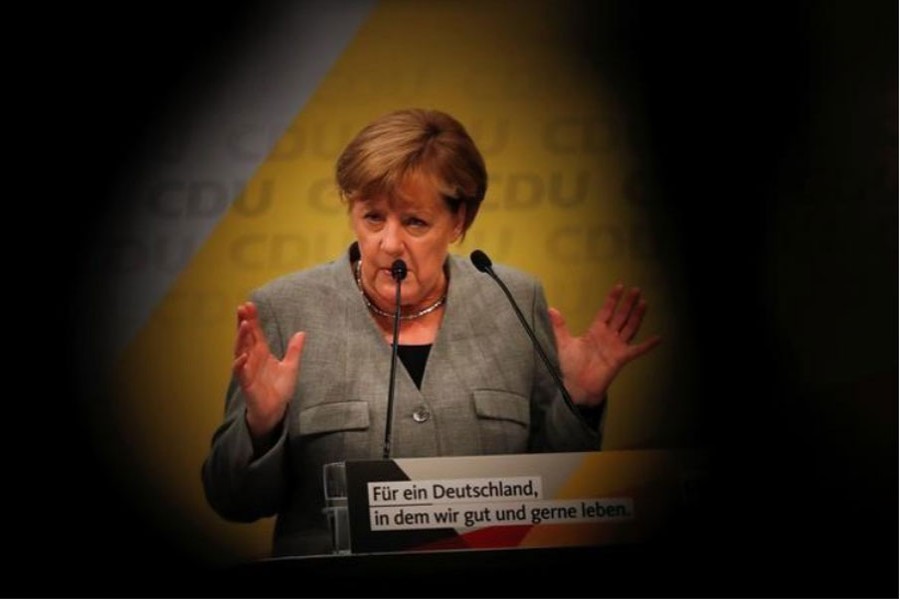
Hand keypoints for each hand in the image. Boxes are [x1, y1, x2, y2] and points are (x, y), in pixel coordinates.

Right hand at [233, 301, 305, 437]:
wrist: (275, 409)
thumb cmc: (279, 388)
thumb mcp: (291, 366)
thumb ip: (294, 350)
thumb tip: (302, 332)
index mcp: (262, 353)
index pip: (256, 333)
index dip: (252, 319)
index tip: (249, 305)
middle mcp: (252, 359)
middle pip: (246, 338)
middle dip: (244, 323)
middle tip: (242, 308)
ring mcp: (247, 370)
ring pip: (241, 351)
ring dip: (241, 338)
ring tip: (244, 325)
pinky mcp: (246, 383)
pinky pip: (240, 372)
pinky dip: (240, 364)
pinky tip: (242, 355)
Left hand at [549, 284, 660, 406]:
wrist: (576, 386)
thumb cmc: (569, 366)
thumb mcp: (563, 343)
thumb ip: (559, 326)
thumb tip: (550, 309)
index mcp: (596, 331)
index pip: (607, 311)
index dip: (613, 299)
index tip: (619, 286)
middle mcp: (608, 337)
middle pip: (621, 316)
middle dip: (628, 303)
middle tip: (637, 289)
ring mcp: (616, 347)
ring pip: (630, 328)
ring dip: (637, 316)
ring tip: (644, 303)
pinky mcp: (621, 359)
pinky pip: (637, 350)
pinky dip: (648, 345)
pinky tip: (658, 338)